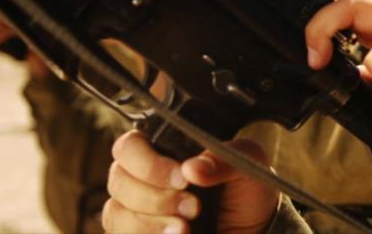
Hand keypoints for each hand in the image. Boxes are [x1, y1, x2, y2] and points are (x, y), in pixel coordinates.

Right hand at [103, 130, 277, 233]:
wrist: (255, 232)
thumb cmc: (247, 191)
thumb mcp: (247, 167)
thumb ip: (223, 160)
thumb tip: (192, 167)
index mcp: (164, 149)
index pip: (130, 146)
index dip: (149, 163)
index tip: (182, 179)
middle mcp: (142, 177)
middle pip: (119, 180)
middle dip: (155, 197)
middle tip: (193, 206)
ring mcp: (136, 208)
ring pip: (116, 212)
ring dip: (151, 222)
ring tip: (186, 228)